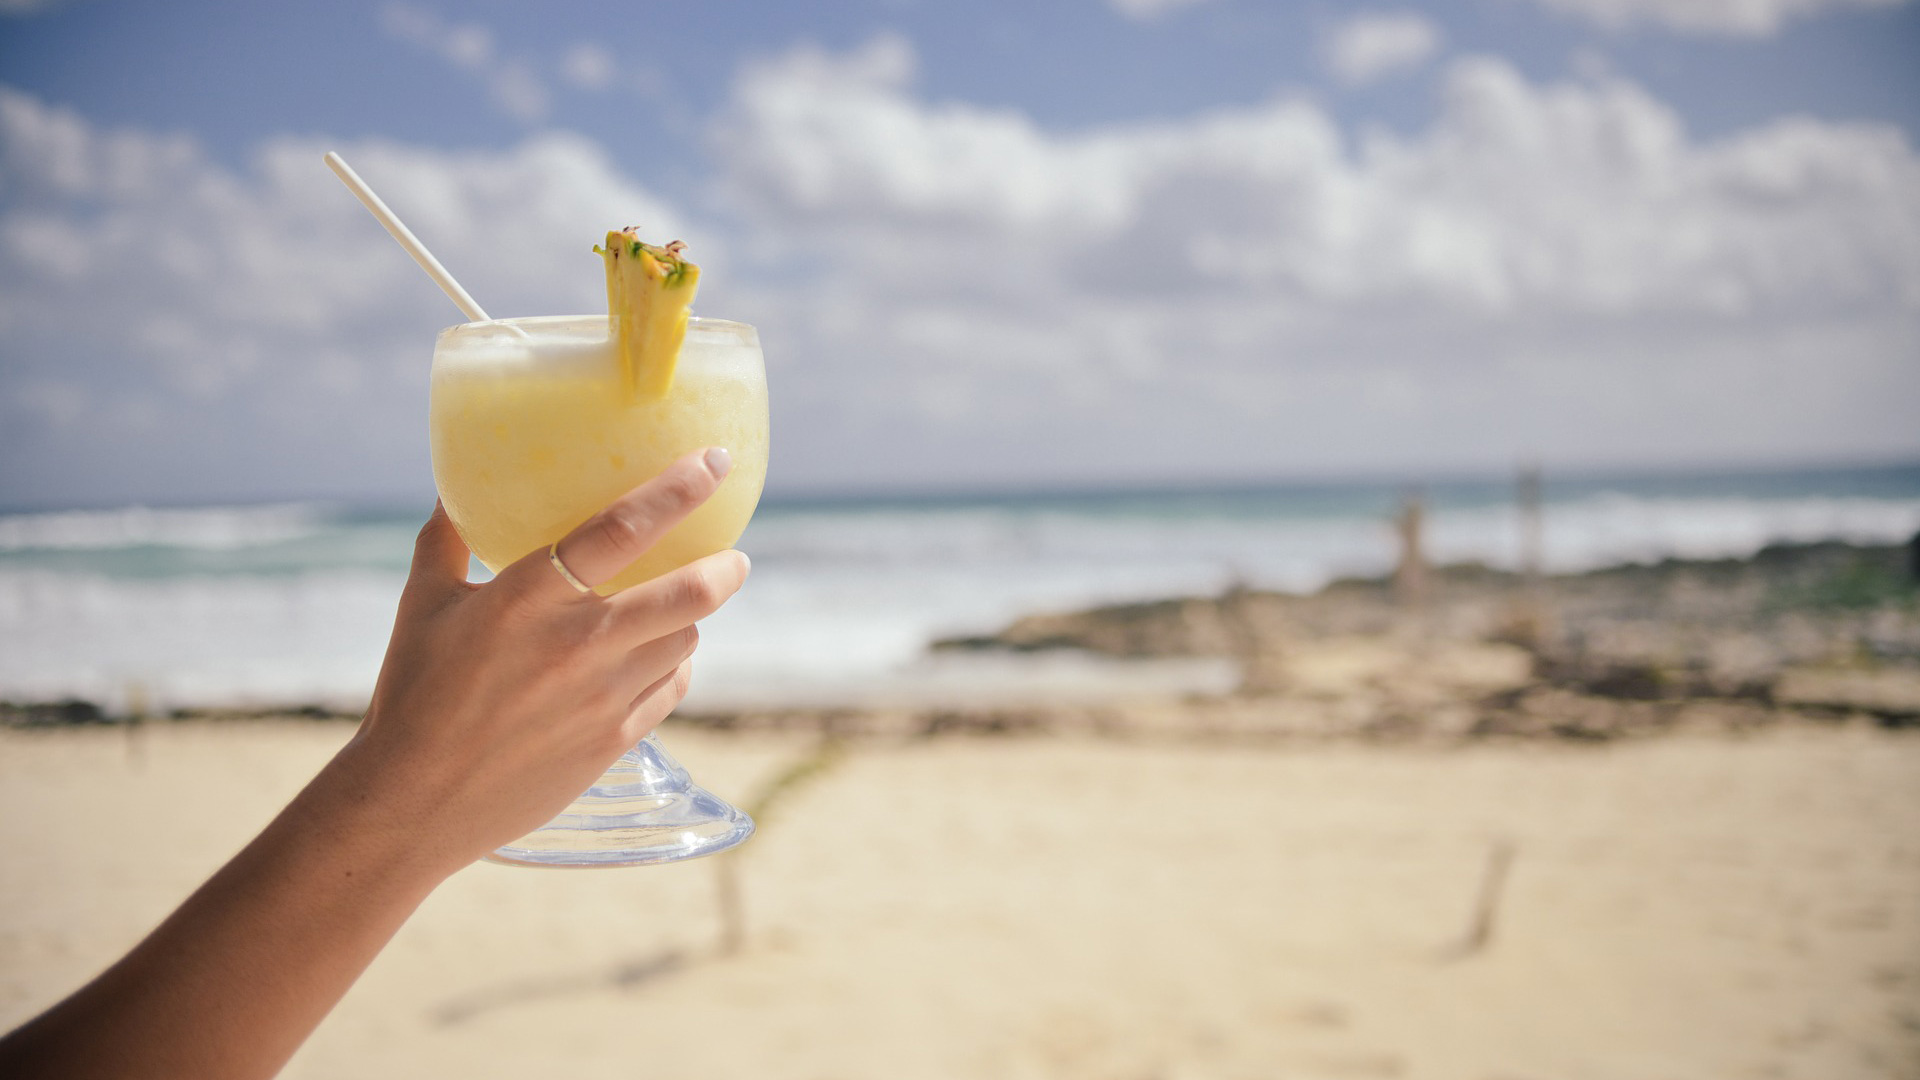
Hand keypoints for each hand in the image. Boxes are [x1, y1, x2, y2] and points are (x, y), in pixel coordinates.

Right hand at [324, 446, 750, 874]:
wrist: (413, 804)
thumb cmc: (411, 697)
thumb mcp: (419, 605)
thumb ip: (446, 539)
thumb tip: (451, 486)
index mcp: (529, 598)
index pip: (623, 527)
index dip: (679, 489)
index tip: (715, 461)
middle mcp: (578, 644)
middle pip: (687, 593)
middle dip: (724, 567)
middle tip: (734, 554)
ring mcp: (603, 697)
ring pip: (684, 641)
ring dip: (692, 618)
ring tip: (684, 606)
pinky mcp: (614, 741)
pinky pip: (669, 689)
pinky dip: (673, 666)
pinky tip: (662, 658)